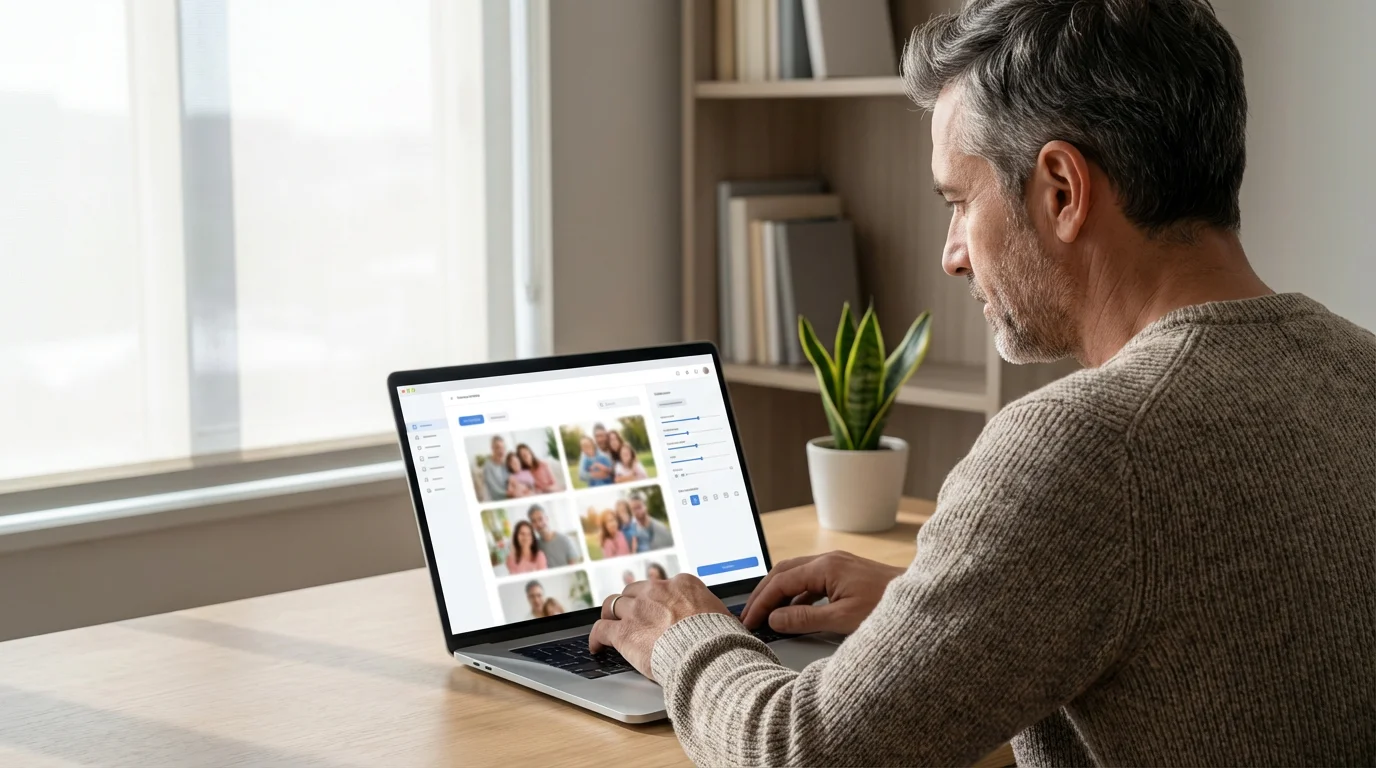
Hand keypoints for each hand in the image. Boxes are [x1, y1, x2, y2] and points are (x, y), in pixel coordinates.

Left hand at [589, 574, 730, 679]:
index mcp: (684, 584)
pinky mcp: (624, 632)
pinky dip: (596, 637)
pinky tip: (596, 646)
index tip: (657, 607)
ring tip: (609, 624)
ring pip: (614, 604)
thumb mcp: (724, 617)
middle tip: (630, 615)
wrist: (707, 655)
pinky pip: (600, 629)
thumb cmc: (721, 641)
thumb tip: (727, 624)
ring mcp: (638, 610)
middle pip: (635, 590)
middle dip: (632, 603)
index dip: (657, 598)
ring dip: (611, 614)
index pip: (663, 585)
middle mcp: (658, 591)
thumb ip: (715, 616)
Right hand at [741, 551, 903, 635]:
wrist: (921, 599)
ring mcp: (837, 565)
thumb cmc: (888, 608)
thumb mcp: (842, 619)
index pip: (781, 581)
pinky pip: (811, 581)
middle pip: (783, 572)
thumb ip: (805, 619)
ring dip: (779, 594)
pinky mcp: (845, 573)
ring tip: (766, 615)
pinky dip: (797, 596)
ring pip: (796, 575)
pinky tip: (794, 613)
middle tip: (749, 615)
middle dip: (763, 593)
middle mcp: (829, 560)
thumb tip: (775, 619)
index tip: (750, 620)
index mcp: (825, 567)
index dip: (762, 601)